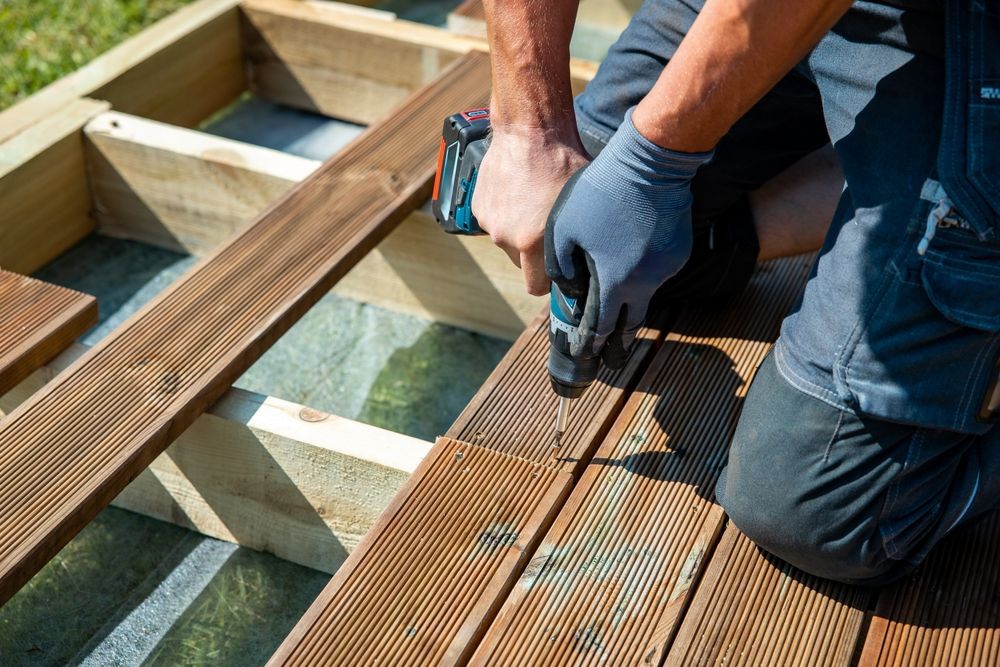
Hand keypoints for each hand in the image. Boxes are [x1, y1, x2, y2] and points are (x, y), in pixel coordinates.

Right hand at [472, 127, 589, 294]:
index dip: (550, 280)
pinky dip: (505, 213)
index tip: (559, 269)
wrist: (530, 129)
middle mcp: (505, 236)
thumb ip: (581, 239)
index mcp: (531, 241)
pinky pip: (495, 221)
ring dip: (519, 230)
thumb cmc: (563, 162)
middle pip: (522, 263)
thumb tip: (592, 263)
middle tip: (549, 226)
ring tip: (534, 203)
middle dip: (535, 253)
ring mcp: (489, 221)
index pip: (535, 286)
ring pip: (508, 240)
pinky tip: (520, 192)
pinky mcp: (478, 206)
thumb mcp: (583, 205)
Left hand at [545, 107, 712, 364]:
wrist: (651, 162)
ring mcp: (668, 266)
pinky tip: (632, 260)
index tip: (585, 354)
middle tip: (611, 352)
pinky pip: (658, 271)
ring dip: (632, 299)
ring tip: (617, 301)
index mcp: (616, 280)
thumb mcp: (564, 227)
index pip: (604, 324)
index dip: (593, 342)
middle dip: (620, 339)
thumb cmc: (602, 192)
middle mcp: (647, 280)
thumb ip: (561, 265)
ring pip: (647, 292)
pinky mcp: (679, 251)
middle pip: (633, 319)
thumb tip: (569, 287)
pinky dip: (644, 273)